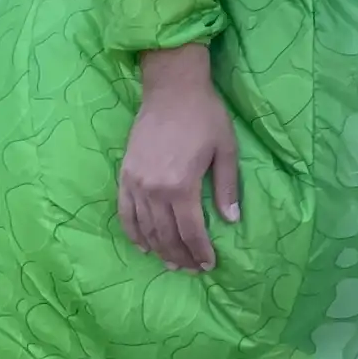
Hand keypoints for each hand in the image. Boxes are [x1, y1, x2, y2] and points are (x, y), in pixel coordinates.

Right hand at [118, 43, 240, 271]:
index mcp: (182, 185)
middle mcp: (155, 190)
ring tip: (172, 263)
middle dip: (181, 256)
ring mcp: (136, 184)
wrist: (172, 89)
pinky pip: (125, 213)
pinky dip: (134, 233)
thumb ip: (226, 187)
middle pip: (167, 235)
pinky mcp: (125, 176)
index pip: (190, 231)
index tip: (208, 265)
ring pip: (145, 229)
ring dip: (159, 250)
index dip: (200, 251)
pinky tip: (144, 245)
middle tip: (192, 270)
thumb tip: (232, 220)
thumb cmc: (204, 115)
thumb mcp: (225, 149)